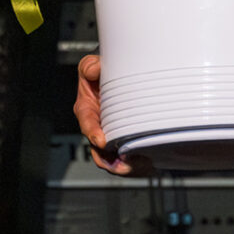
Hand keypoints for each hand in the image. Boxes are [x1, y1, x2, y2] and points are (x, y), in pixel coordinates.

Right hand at [73, 54, 149, 176]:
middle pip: (100, 151)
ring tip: (141, 165)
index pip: (87, 124)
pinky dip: (136, 166)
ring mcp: (110, 138)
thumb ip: (90, 66)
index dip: (93, 133)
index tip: (101, 141)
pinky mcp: (124, 146)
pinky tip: (147, 164)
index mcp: (86, 110)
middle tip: (125, 163)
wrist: (121, 81)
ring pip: (114, 161)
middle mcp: (97, 128)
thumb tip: (95, 69)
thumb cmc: (104, 76)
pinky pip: (128, 161)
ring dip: (125, 166)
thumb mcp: (93, 67)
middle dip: (111, 160)